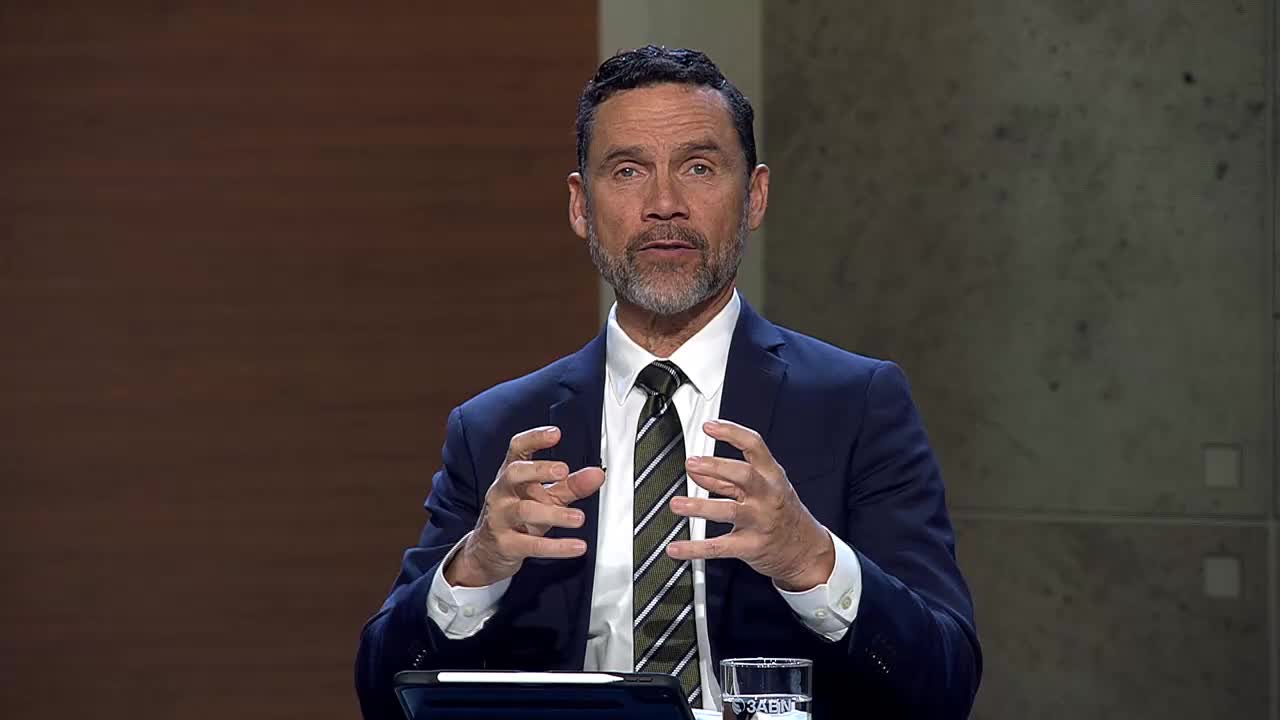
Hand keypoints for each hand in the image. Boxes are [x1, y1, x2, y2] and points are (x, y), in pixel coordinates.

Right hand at [445, 426, 604, 587]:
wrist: (489, 551)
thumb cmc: (519, 516)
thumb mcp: (546, 497)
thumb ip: (572, 484)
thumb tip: (597, 474)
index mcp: (512, 475)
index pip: (518, 449)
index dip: (534, 439)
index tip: (555, 433)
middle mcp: (502, 492)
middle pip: (514, 473)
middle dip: (538, 469)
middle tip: (563, 470)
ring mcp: (501, 517)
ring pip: (524, 510)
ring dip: (554, 513)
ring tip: (579, 518)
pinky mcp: (506, 543)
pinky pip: (531, 544)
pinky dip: (556, 546)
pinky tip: (576, 546)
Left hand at [666, 420, 834, 591]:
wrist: (805, 550)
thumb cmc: (780, 513)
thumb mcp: (760, 489)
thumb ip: (725, 479)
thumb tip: (695, 470)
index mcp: (771, 475)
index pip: (754, 445)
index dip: (731, 433)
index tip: (709, 426)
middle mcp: (768, 496)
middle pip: (744, 475)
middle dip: (716, 467)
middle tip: (691, 463)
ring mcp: (760, 521)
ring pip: (730, 511)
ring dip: (700, 507)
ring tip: (677, 504)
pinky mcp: (751, 546)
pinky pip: (719, 547)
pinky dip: (694, 548)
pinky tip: (676, 547)